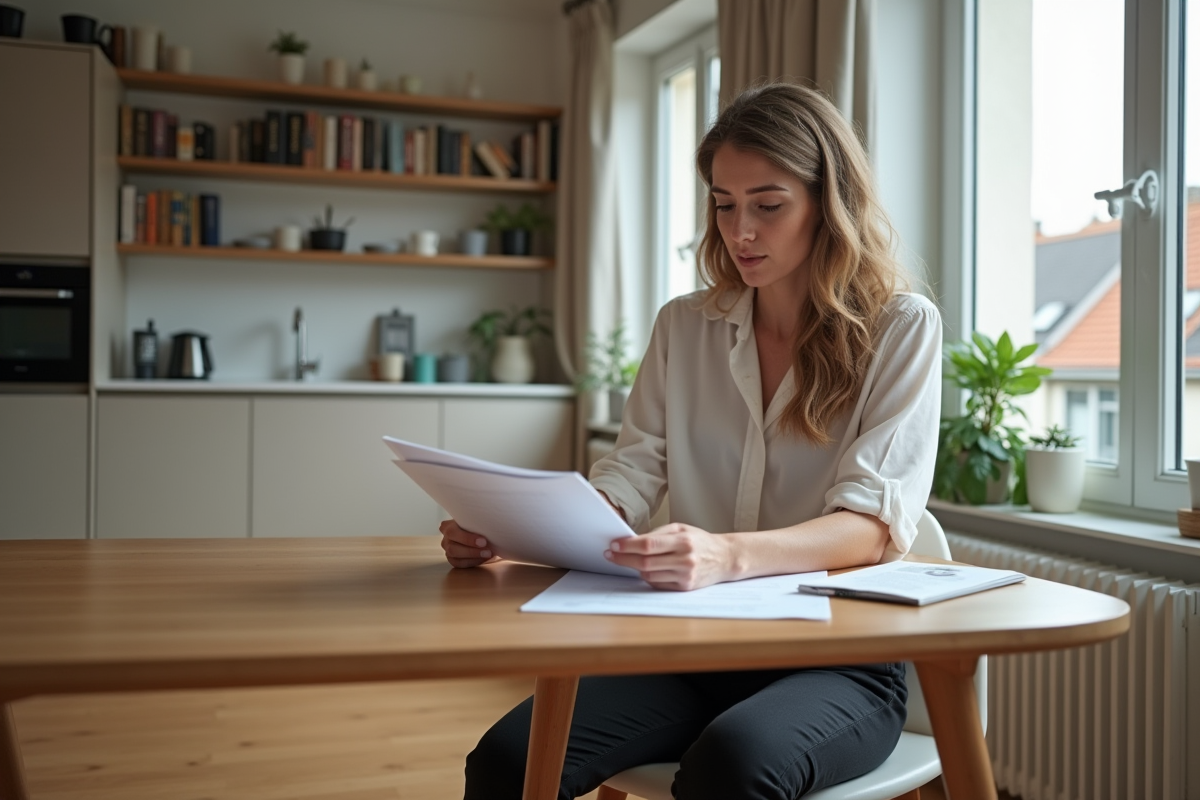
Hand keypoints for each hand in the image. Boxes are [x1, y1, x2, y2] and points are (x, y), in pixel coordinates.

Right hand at [439, 519, 500, 568]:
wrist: (482, 536)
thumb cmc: (478, 526)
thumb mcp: (477, 522)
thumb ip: (478, 523)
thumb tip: (490, 528)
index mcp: (448, 526)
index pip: (452, 532)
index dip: (466, 538)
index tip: (483, 541)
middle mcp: (446, 538)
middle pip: (452, 546)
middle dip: (471, 549)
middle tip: (487, 549)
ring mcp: (447, 550)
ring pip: (455, 555)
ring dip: (473, 556)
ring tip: (488, 554)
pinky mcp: (452, 560)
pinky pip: (460, 564)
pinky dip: (473, 561)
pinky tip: (483, 558)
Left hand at [604, 523, 733, 590]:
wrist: (725, 558)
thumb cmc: (700, 541)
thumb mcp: (681, 529)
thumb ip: (658, 534)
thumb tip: (631, 540)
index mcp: (683, 541)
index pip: (648, 545)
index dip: (628, 546)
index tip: (614, 545)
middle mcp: (684, 560)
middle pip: (645, 562)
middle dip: (623, 559)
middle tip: (610, 554)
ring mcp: (685, 576)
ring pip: (649, 575)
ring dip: (634, 568)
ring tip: (628, 560)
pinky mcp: (684, 588)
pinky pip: (657, 584)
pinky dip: (648, 577)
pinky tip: (645, 570)